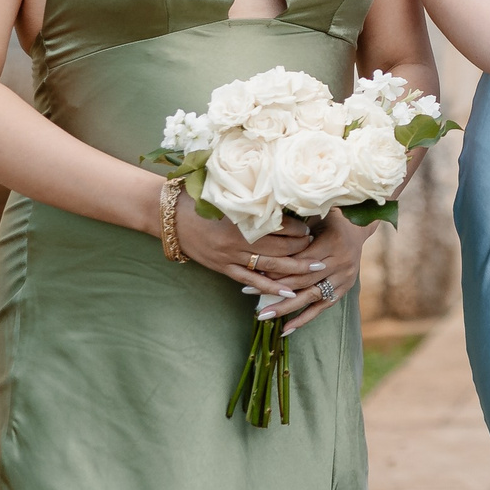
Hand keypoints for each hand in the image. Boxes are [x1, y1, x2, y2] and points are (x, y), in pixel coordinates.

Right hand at [173, 196, 311, 296]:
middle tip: (319, 248)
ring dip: (293, 269)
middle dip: (302, 249)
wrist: (170, 217)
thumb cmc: (200, 200)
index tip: (312, 227)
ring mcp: (229, 256)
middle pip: (279, 248)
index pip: (280, 226)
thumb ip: (255, 201)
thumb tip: (284, 201)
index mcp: (242, 219)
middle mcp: (238, 240)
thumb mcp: (229, 197)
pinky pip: (249, 280)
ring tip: (314, 270)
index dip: (300, 228)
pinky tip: (286, 292)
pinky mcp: (222, 268)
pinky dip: (269, 287)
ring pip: (268, 266)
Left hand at [255, 215, 373, 332]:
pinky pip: (323, 306)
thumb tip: (267, 227)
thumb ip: (297, 228)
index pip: (300, 260)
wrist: (358, 228)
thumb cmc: (331, 219)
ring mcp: (344, 278)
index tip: (255, 272)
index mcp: (333, 243)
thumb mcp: (317, 216)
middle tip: (249, 292)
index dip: (278, 267)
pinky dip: (304, 318)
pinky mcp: (345, 288)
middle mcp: (341, 263)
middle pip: (304, 280)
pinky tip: (286, 328)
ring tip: (263, 316)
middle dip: (275, 287)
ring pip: (311, 296)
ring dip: (286, 308)